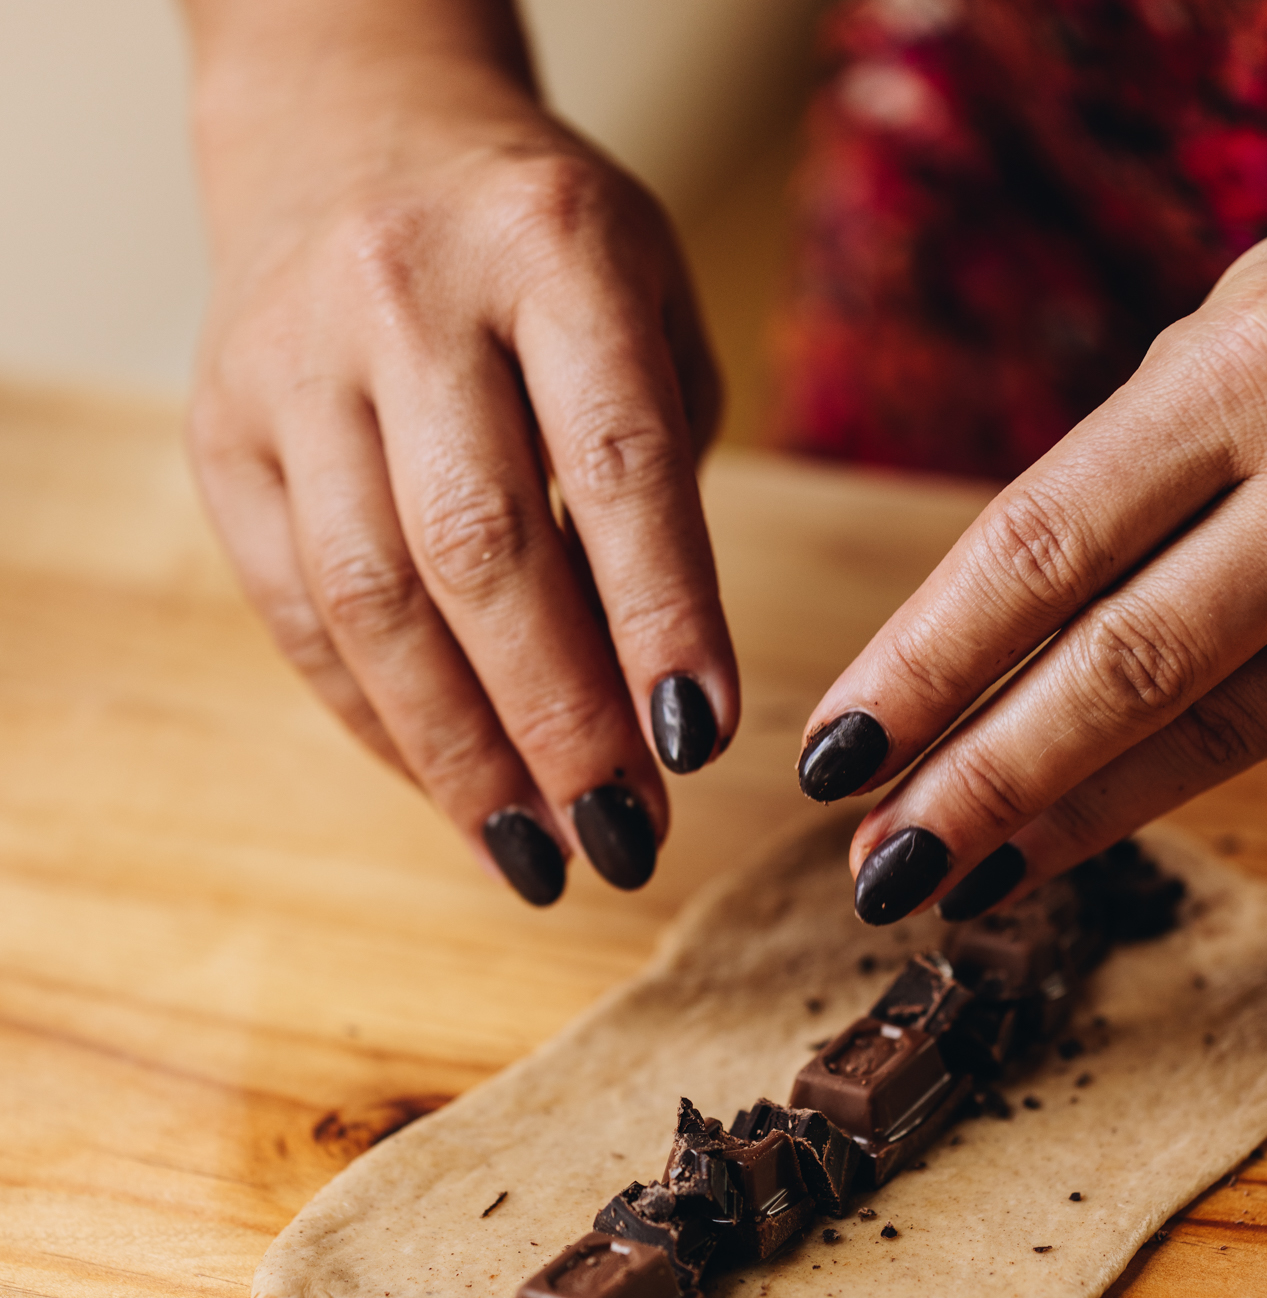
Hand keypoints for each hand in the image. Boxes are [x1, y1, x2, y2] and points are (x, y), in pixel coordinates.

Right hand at [186, 2, 736, 906]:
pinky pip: (299, 613)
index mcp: (549, 246)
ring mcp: (292, 363)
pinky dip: (382, 723)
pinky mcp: (220, 432)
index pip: (617, 460)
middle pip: (479, 548)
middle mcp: (405, 293)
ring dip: (462, 753)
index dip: (662, 617)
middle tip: (625, 838)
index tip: (700, 744)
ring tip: (541, 854)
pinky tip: (456, 791)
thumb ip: (654, 490)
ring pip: (371, 598)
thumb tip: (650, 712)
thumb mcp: (643, 314)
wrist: (351, 130)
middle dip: (560, 721)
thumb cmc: (540, 256)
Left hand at [794, 166, 1266, 923]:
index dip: (924, 665)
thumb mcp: (1255, 330)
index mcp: (1260, 364)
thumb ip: (1139, 472)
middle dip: (977, 782)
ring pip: (1210, 732)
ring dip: (1066, 818)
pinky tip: (1093, 819)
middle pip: (1119, 668)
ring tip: (955, 875)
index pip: (1046, 545)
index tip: (835, 750)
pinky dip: (1185, 775)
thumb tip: (999, 642)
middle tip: (874, 867)